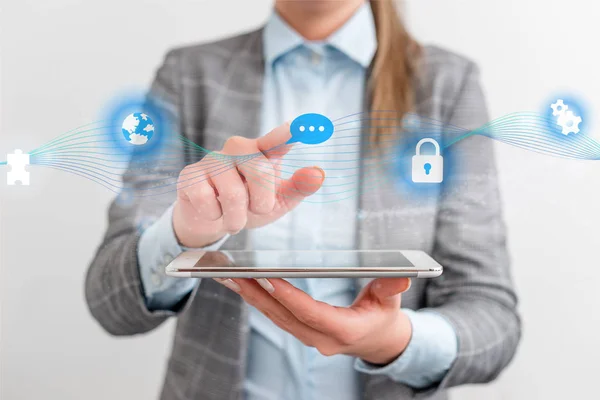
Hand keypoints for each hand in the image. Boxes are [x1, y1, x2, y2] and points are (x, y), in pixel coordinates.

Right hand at [173, 123, 324, 247]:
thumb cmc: (250, 204)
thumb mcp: (279, 200)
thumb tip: (318, 174)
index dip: (286, 134)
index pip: (276, 140)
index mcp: (263, 152)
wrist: (212, 219)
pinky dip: (214, 216)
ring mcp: (213, 159)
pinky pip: (206, 200)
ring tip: (234, 218)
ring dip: (237, 218)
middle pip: (260, 173)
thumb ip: (299, 187)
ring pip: (233, 194)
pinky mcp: (190, 174)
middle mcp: (238, 149)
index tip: (299, 126)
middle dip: (261, 203)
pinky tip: (212, 210)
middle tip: (255, 210)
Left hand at [218, 277, 412, 364]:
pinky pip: (276, 317)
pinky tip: (242, 285)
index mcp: (343, 330)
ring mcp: (310, 338)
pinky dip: (258, 301)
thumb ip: (392, 288)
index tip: (266, 277)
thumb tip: (401, 277)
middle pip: (283, 315)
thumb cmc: (385, 316)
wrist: (380, 340)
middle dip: (256, 293)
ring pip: (275, 317)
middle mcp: (321, 338)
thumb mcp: (391, 301)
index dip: (287, 295)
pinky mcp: (303, 333)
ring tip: (228, 276)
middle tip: (232, 273)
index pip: (310, 312)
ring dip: (250, 296)